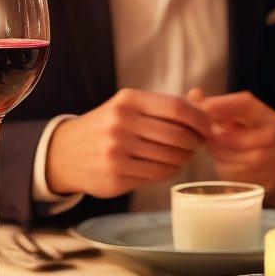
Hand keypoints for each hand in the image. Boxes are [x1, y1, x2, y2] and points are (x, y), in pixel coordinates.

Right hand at [45, 89, 209, 197]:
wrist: (66, 153)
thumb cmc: (108, 126)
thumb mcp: (129, 106)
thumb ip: (163, 106)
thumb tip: (203, 102)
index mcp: (128, 100)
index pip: (177, 108)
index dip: (200, 119)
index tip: (208, 127)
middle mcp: (122, 123)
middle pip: (177, 135)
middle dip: (195, 142)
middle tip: (198, 144)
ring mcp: (117, 151)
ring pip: (170, 157)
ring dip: (184, 158)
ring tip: (184, 156)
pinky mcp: (116, 175)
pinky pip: (157, 174)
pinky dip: (170, 171)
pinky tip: (169, 166)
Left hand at [192, 89, 274, 191]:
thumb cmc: (258, 136)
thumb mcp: (248, 119)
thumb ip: (221, 106)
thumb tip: (194, 94)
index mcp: (273, 119)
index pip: (247, 104)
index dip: (223, 104)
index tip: (203, 106)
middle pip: (233, 136)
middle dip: (215, 135)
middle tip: (209, 133)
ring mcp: (270, 163)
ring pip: (229, 156)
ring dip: (216, 151)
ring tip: (218, 147)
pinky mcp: (261, 182)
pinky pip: (230, 173)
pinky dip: (223, 166)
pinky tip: (227, 161)